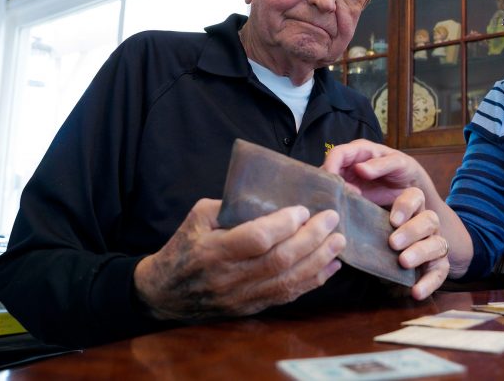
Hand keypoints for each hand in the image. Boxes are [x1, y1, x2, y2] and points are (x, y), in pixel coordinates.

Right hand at [134, 199, 345, 320]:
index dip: (283, 224)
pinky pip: (288, 296)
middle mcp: (229, 277)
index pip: (256, 239)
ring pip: (288, 281)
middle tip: (332, 220)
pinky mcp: (251, 308)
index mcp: (213, 250)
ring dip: (319, 260)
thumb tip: (270, 196)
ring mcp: (242, 297)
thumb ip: (231, 206)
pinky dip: (313, 280)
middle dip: (311, 239)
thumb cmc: (184, 246)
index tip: (303, 209)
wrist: (164, 292)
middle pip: (279, 261)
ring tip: (339, 241)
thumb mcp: (198, 217)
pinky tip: (331, 265)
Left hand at [323, 138, 471, 280]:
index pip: (414, 197)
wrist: (401, 260)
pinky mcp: (437, 266)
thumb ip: (353, 201)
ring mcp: (434, 244)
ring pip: (438, 243)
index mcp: (408, 207)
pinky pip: (440, 273)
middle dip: (411, 229)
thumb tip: (327, 184)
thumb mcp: (366, 215)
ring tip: (403, 261)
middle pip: (429, 218)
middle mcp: (424, 223)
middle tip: (393, 242)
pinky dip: (429, 283)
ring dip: (420, 252)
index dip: (405, 205)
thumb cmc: (376, 233)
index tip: (391, 219)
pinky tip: (415, 292)